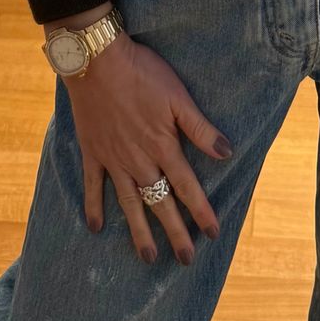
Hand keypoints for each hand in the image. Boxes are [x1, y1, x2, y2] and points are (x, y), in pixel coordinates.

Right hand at [66, 31, 230, 265]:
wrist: (97, 61)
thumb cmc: (142, 73)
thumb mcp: (177, 97)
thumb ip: (200, 129)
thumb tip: (227, 153)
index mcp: (163, 146)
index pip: (187, 186)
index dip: (201, 211)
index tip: (212, 233)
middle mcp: (139, 160)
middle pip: (160, 202)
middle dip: (175, 232)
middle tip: (185, 259)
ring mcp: (113, 160)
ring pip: (130, 203)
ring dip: (139, 231)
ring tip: (148, 257)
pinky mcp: (92, 153)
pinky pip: (94, 186)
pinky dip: (94, 206)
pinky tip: (95, 227)